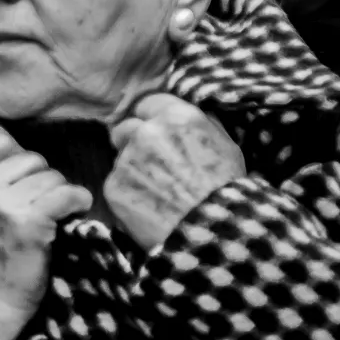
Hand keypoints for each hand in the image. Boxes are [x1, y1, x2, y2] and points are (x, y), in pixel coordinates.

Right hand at [0, 131, 91, 339]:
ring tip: (48, 217)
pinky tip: (76, 210)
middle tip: (34, 207)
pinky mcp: (29, 223)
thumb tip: (18, 143)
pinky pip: (67, 193)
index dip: (16, 161)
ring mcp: (0, 203)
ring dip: (57, 193)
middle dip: (38, 179)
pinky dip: (78, 200)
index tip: (19, 185)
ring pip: (50, 175)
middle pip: (29, 157)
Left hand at [104, 95, 245, 249]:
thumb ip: (199, 123)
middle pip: (126, 127)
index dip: (152, 120)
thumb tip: (184, 114)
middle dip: (133, 142)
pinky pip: (115, 185)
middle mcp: (146, 132)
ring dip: (132, 170)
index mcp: (175, 117)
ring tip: (157, 194)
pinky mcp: (113, 187)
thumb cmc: (226, 192)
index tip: (158, 136)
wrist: (214, 236)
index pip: (147, 104)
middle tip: (152, 167)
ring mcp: (126, 159)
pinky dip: (127, 195)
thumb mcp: (226, 146)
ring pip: (120, 158)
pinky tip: (148, 209)